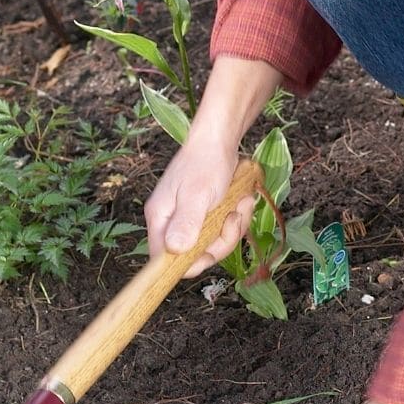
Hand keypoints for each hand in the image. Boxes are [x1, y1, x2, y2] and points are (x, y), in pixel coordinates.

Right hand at [143, 132, 254, 277]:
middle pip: (195, 255)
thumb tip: (175, 251)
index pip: (163, 259)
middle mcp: (172, 223)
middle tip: (232, 217)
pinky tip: (242, 200)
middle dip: (221, 240)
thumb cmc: (205, 164)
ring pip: (214, 243)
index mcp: (161, 219)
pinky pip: (223, 230)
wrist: (220, 140)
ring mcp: (190, 219)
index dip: (187, 264)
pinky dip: (237, 218)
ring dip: (233, 226)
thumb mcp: (197, 195)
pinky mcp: (206, 215)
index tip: (209, 253)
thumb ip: (186, 223)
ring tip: (240, 202)